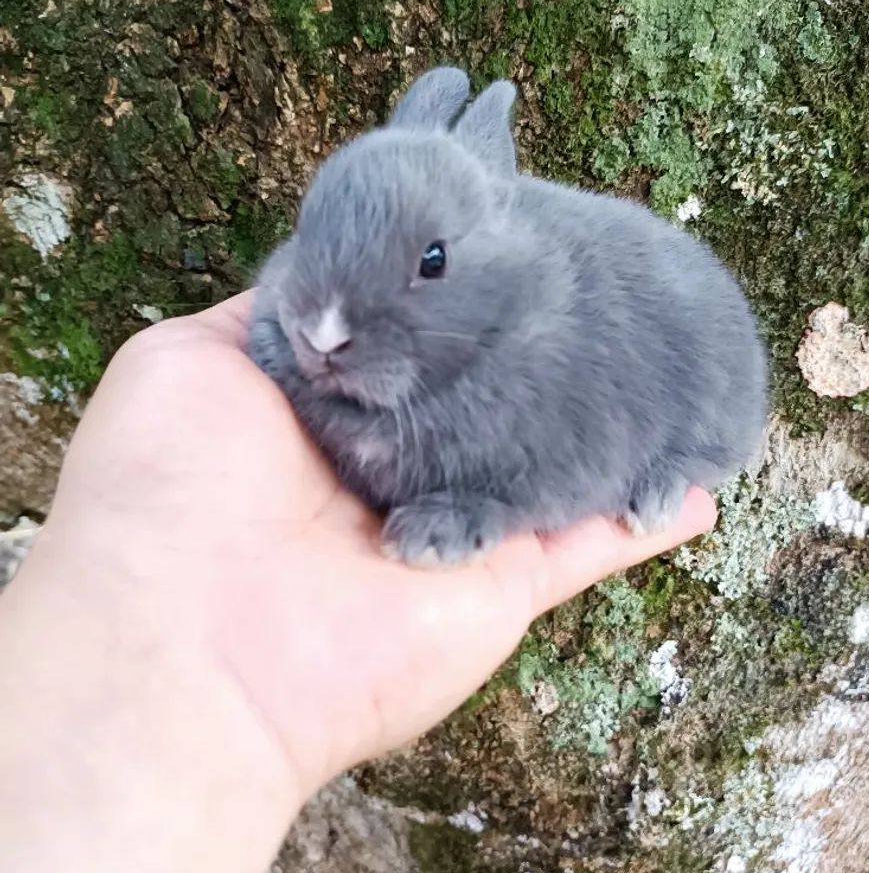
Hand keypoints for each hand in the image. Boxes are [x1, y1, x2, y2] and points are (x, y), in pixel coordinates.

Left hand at [39, 293, 715, 795]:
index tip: (500, 228)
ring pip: (549, 467)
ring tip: (671, 374)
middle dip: (534, 349)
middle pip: (485, 398)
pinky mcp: (498, 582)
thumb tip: (324, 279)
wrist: (188, 644)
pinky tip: (698, 485)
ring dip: (605, 430)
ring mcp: (452, 524)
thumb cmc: (166, 489)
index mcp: (322, 414)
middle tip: (603, 281)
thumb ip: (269, 315)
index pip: (406, 340)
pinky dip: (647, 520)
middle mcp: (394, 467)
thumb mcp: (189, 363)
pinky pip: (589, 546)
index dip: (445, 287)